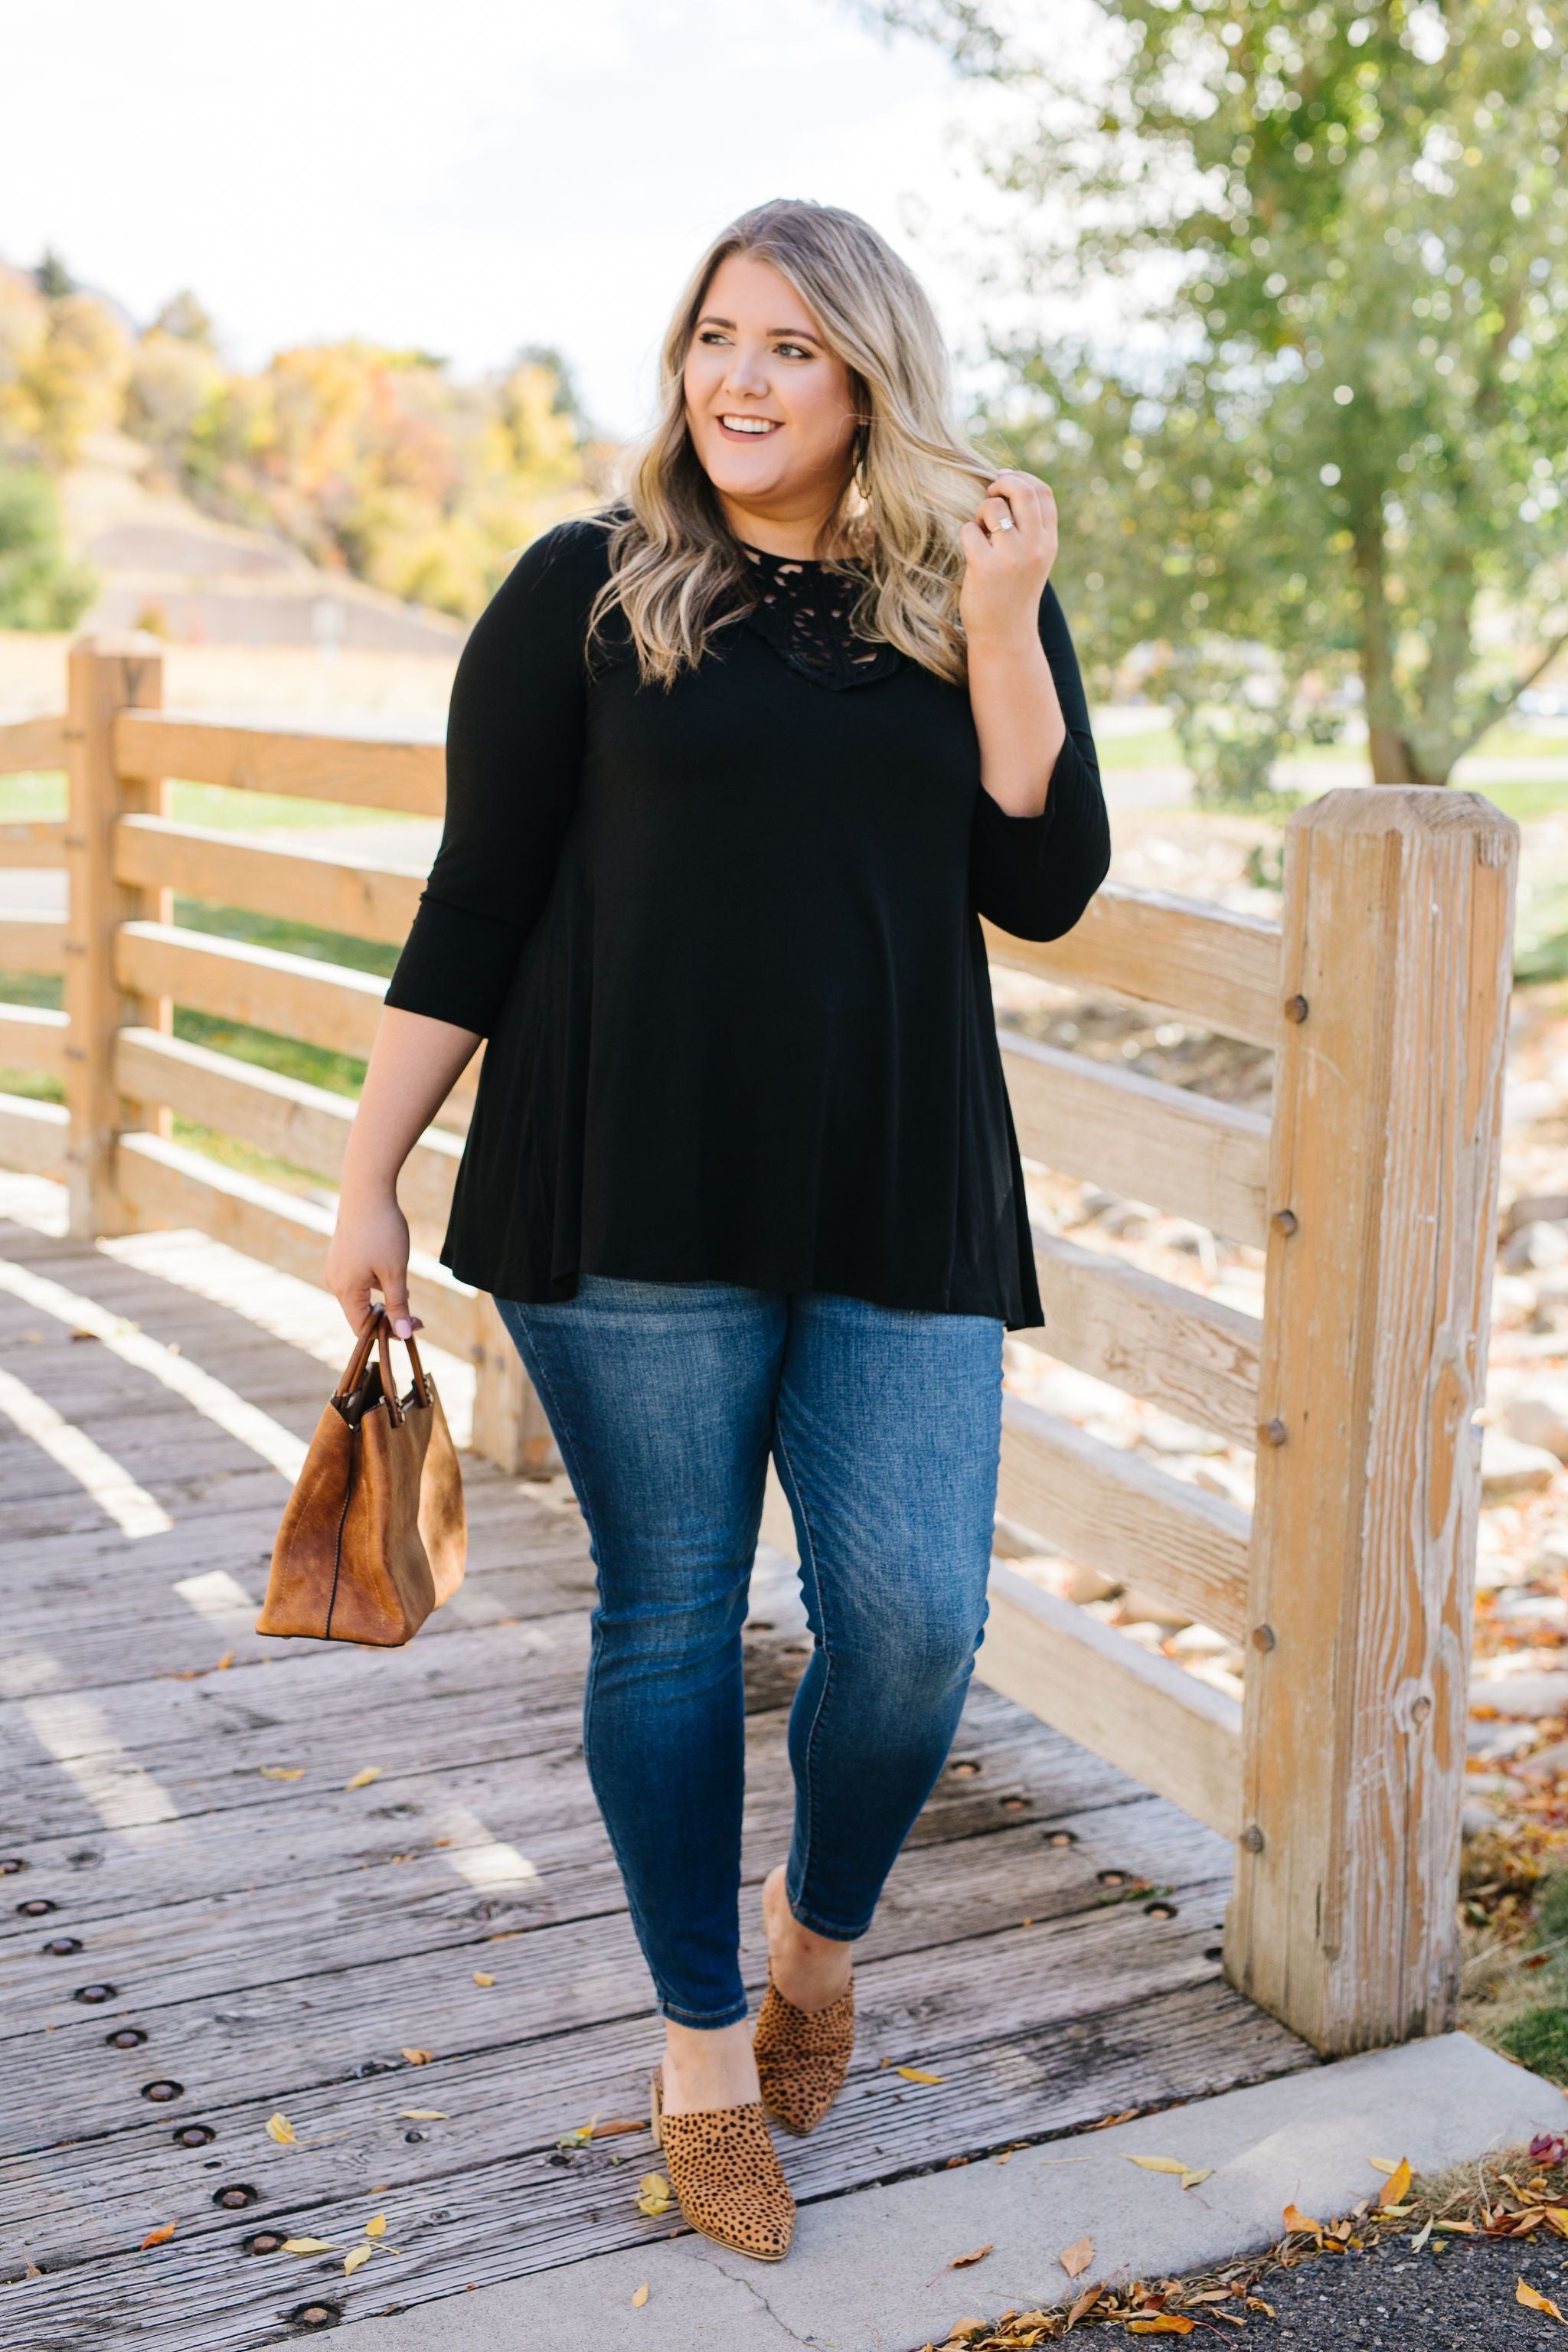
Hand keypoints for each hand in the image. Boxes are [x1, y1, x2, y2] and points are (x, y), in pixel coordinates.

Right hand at [324, 1188, 421, 1340]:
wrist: (367, 1191)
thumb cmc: (382, 1232)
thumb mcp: (395, 1272)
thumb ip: (398, 1305)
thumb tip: (404, 1334)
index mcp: (345, 1290)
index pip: (362, 1328)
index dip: (388, 1333)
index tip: (414, 1327)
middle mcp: (335, 1282)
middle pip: (361, 1313)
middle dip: (389, 1317)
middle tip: (417, 1316)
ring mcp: (336, 1267)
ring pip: (362, 1295)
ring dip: (384, 1298)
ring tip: (405, 1287)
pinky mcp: (341, 1256)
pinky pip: (359, 1280)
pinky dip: (376, 1282)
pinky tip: (392, 1269)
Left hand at [959, 470, 1057, 649]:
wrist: (1006, 636)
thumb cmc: (1013, 595)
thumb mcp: (1033, 560)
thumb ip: (1030, 529)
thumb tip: (1008, 486)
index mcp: (1049, 542)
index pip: (1043, 493)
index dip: (1022, 478)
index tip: (1003, 479)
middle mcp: (1035, 546)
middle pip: (1022, 491)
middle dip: (1002, 484)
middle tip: (989, 494)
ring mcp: (1012, 556)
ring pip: (994, 507)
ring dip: (981, 513)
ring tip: (981, 535)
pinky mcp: (986, 566)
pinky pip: (970, 530)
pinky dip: (967, 535)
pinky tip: (972, 553)